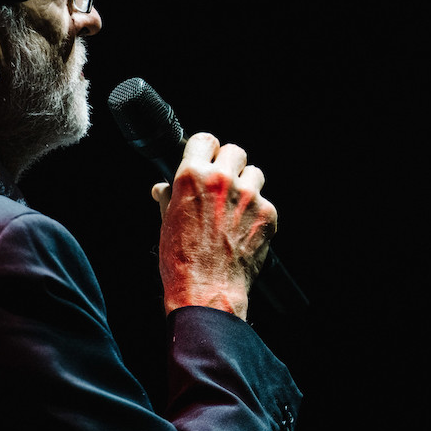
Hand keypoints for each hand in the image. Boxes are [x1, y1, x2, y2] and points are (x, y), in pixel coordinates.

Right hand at [150, 132, 277, 321]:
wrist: (206, 290)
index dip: (206, 150)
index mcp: (193, 176)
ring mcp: (249, 196)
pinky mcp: (268, 214)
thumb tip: (162, 188)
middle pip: (235, 151)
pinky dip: (257, 214)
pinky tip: (244, 231)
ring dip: (247, 186)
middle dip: (229, 165)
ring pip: (255, 174)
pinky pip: (266, 203)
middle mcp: (223, 180)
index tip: (207, 159)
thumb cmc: (180, 260)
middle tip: (223, 185)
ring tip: (235, 209)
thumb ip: (168, 197)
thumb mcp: (166, 223)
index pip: (205, 140)